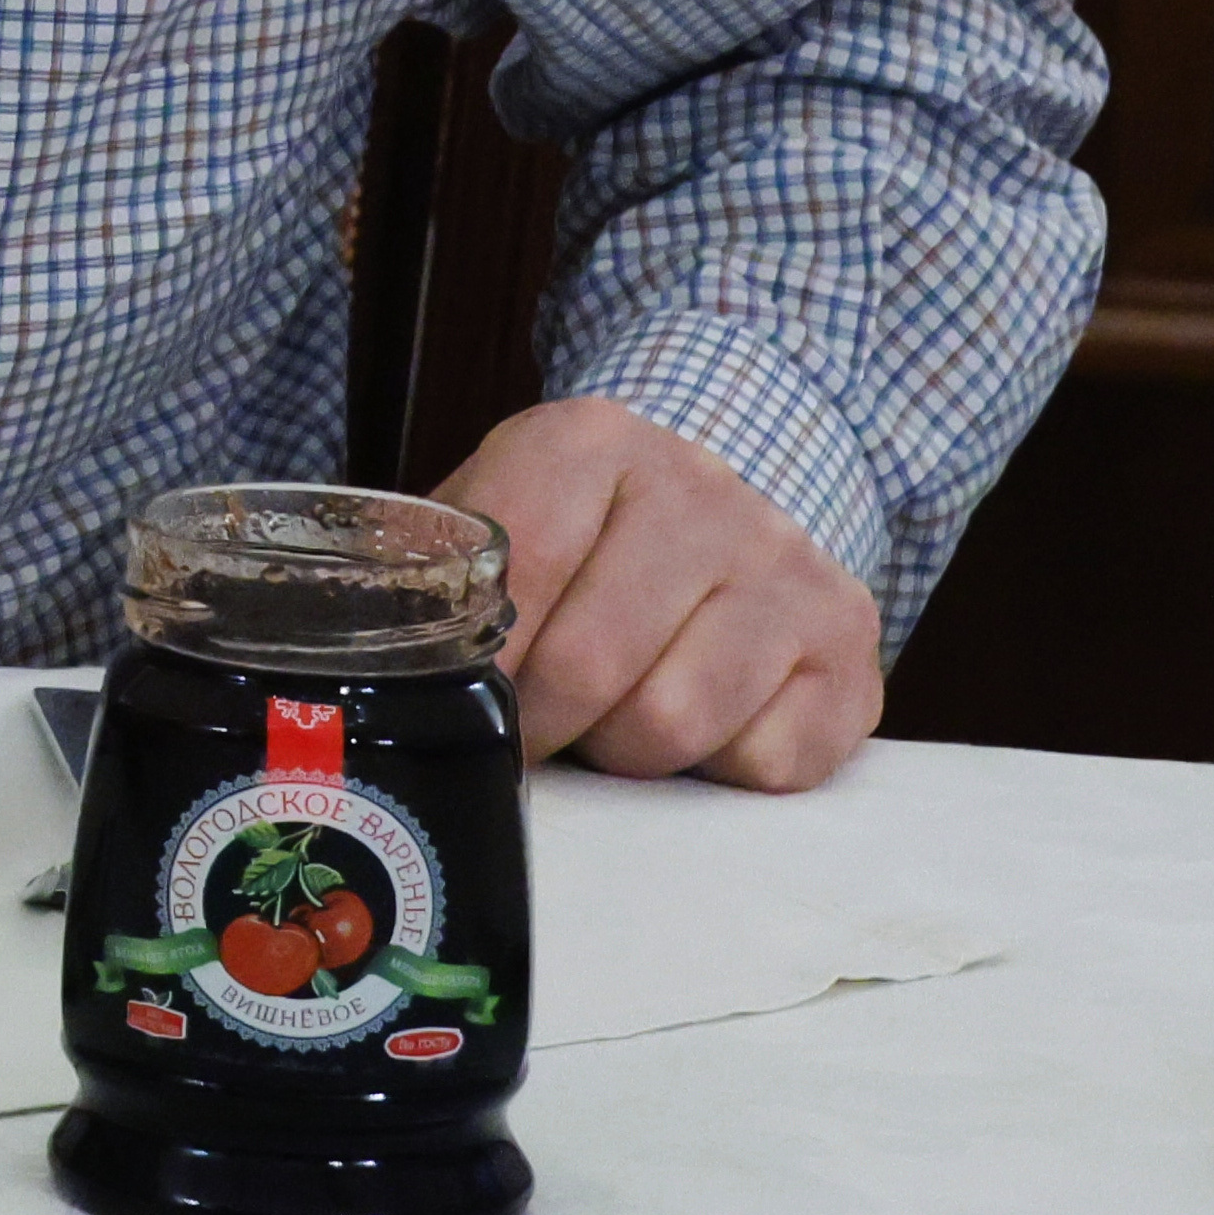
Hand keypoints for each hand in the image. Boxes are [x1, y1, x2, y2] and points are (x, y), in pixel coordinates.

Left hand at [433, 393, 883, 790]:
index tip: (457, 706)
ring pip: (673, 724)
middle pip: (590, 665)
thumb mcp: (496, 518)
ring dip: (625, 751)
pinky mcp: (851, 653)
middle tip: (528, 733)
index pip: (517, 565)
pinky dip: (715, 771)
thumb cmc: (582, 540)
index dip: (477, 664)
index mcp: (591, 443)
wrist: (733, 507)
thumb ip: (428, 574)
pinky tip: (701, 722)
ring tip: (612, 719)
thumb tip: (362, 666)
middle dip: (540, 724)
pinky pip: (762, 763)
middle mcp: (702, 490)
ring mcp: (788, 568)